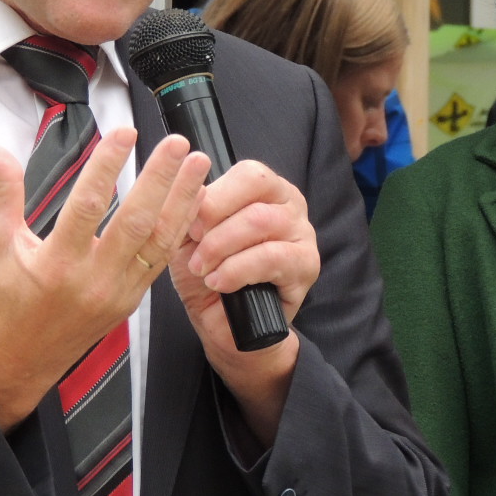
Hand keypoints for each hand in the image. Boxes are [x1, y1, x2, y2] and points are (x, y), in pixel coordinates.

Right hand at [0, 128, 210, 430]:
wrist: (11, 363)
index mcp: (57, 264)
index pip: (88, 204)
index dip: (108, 165)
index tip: (124, 132)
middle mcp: (93, 281)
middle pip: (136, 221)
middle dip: (160, 178)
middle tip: (176, 143)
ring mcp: (117, 294)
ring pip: (158, 242)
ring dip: (181, 200)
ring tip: (197, 165)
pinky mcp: (129, 302)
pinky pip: (159, 261)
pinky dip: (177, 230)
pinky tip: (189, 203)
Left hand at [169, 160, 317, 444]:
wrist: (223, 323)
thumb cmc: (209, 271)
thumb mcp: (188, 236)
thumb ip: (191, 210)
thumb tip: (191, 187)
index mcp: (264, 189)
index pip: (248, 173)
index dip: (216, 195)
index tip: (192, 221)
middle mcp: (290, 205)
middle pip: (256, 193)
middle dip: (215, 222)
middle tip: (194, 246)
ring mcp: (303, 234)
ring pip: (262, 223)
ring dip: (222, 247)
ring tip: (203, 268)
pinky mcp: (306, 267)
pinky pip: (271, 258)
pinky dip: (237, 270)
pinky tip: (220, 282)